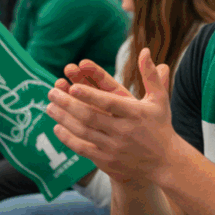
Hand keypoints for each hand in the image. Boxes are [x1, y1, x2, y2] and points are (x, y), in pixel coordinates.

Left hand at [45, 50, 174, 184]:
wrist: (165, 162)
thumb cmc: (160, 125)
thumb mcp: (159, 99)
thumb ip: (151, 75)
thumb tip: (144, 51)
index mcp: (135, 113)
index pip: (109, 102)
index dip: (90, 95)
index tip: (72, 86)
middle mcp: (124, 131)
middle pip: (90, 116)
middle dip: (68, 104)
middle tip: (51, 91)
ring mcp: (114, 147)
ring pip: (83, 131)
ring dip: (63, 119)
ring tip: (50, 106)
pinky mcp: (107, 161)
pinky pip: (82, 148)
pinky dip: (68, 138)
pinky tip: (57, 127)